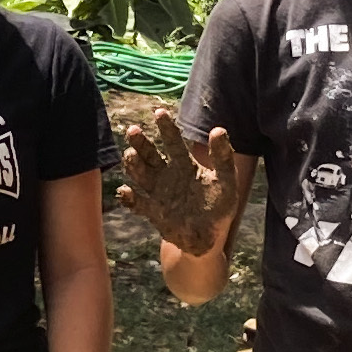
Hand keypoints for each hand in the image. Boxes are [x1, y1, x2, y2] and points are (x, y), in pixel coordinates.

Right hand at [118, 112, 237, 255]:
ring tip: (131, 156)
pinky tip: (125, 191)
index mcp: (184, 165)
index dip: (166, 127)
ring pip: (139, 174)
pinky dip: (128, 197)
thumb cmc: (218, 207)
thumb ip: (223, 157)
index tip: (159, 112)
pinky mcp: (151, 211)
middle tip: (133, 130)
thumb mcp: (226, 181)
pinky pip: (136, 202)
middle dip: (140, 142)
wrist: (207, 238)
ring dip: (133, 164)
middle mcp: (166, 174)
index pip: (172, 142)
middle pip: (149, 154)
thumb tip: (218, 129)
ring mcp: (157, 192)